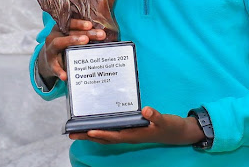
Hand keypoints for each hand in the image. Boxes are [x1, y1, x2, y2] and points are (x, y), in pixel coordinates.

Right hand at [37, 19, 105, 82]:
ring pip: (59, 43)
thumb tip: (104, 35)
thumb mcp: (72, 39)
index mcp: (61, 29)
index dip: (80, 23)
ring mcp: (50, 50)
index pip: (71, 23)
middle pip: (69, 32)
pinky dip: (60, 71)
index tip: (91, 25)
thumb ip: (85, 36)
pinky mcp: (50, 63)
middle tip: (100, 34)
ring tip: (85, 41)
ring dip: (72, 40)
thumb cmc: (65, 47)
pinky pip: (54, 67)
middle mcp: (54, 36)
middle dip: (86, 33)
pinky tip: (65, 76)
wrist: (49, 61)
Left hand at [68, 106, 204, 145]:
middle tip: (71, 133)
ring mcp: (129, 134)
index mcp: (135, 135)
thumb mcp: (165, 121)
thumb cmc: (170, 127)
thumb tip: (147, 110)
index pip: (114, 135)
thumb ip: (156, 116)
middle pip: (105, 138)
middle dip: (88, 136)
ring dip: (91, 134)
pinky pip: (112, 131)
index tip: (88, 131)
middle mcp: (129, 136)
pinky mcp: (131, 130)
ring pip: (106, 136)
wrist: (178, 133)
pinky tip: (95, 124)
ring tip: (76, 131)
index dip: (101, 134)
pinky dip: (102, 129)